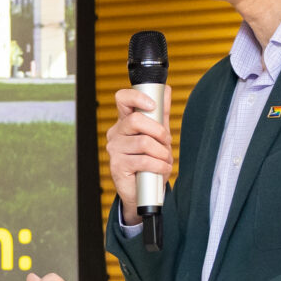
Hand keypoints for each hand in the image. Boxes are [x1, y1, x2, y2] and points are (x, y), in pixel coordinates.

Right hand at [107, 86, 174, 221]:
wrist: (144, 191)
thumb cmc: (150, 161)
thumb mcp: (158, 135)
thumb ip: (161, 114)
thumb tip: (166, 90)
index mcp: (125, 122)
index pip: (122, 99)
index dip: (137, 98)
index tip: (152, 105)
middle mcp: (116, 134)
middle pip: (136, 120)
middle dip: (158, 131)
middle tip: (166, 141)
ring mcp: (114, 150)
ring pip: (143, 142)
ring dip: (162, 152)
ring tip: (165, 160)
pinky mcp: (117, 166)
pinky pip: (144, 160)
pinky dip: (159, 165)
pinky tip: (162, 169)